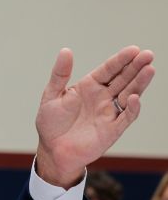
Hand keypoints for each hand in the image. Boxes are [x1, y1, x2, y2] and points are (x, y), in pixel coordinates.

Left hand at [35, 46, 154, 187]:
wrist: (52, 150)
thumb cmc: (51, 123)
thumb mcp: (51, 95)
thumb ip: (60, 74)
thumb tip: (65, 51)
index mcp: (89, 87)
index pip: (108, 70)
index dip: (121, 60)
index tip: (134, 49)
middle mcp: (102, 97)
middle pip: (123, 79)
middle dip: (135, 67)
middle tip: (148, 55)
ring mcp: (109, 113)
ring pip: (129, 94)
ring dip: (139, 83)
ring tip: (149, 69)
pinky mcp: (112, 129)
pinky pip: (126, 117)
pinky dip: (132, 108)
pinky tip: (135, 97)